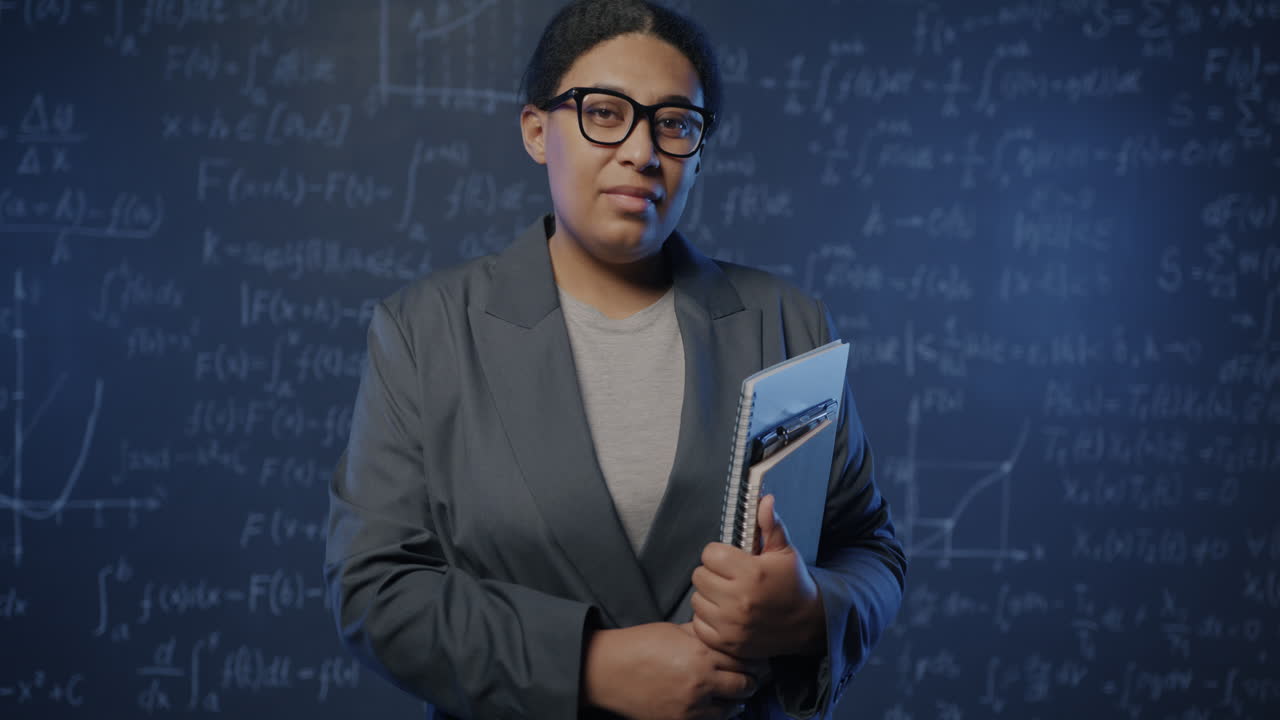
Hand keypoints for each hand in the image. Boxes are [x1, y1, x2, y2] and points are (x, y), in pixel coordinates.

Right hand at [582, 622, 760, 719]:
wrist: (608, 671)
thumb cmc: (638, 645)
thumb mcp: (674, 631)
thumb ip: (702, 635)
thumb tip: (723, 636)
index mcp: (702, 654)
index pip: (744, 659)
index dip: (753, 660)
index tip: (755, 660)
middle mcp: (702, 682)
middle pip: (744, 685)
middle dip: (750, 680)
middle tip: (750, 677)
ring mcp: (692, 706)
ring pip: (732, 708)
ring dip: (735, 700)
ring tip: (732, 693)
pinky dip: (716, 714)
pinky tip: (713, 706)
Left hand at [690, 494, 826, 658]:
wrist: (807, 624)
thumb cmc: (792, 583)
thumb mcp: (784, 552)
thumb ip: (769, 525)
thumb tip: (762, 499)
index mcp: (752, 573)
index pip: (710, 553)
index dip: (720, 554)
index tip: (732, 560)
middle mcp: (739, 600)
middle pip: (699, 575)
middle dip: (713, 574)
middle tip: (731, 579)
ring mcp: (731, 625)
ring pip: (697, 599)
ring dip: (709, 596)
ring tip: (729, 596)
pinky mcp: (727, 643)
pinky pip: (698, 623)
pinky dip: (708, 620)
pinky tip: (726, 615)